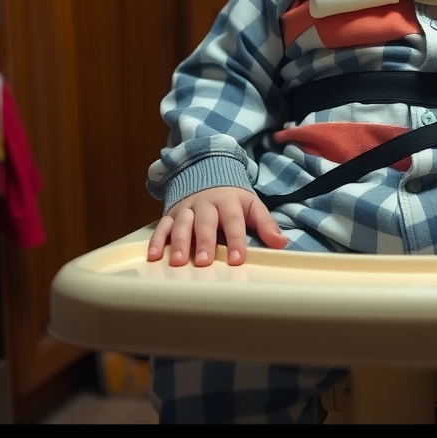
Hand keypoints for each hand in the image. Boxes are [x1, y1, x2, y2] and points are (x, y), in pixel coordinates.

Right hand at [147, 186, 287, 266]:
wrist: (208, 175)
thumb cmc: (232, 199)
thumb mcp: (251, 206)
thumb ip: (265, 224)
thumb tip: (281, 243)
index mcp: (229, 201)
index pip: (234, 221)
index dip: (236, 240)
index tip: (238, 259)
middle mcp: (206, 204)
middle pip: (205, 223)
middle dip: (204, 242)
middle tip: (203, 261)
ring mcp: (187, 209)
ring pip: (181, 224)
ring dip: (179, 243)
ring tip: (178, 262)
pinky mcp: (171, 214)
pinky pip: (162, 226)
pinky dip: (157, 240)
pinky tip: (155, 255)